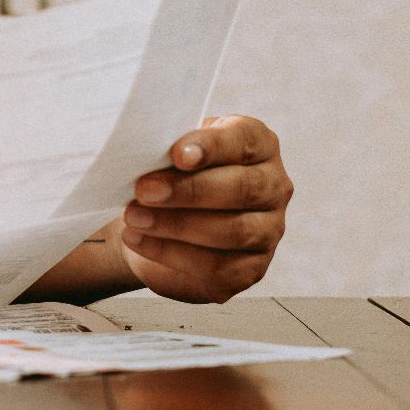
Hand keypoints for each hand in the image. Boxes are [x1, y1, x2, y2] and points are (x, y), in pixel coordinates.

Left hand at [119, 114, 290, 302]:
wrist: (160, 220)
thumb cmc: (173, 175)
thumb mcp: (174, 152)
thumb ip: (173, 148)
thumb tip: (151, 152)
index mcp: (260, 146)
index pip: (245, 140)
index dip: (212, 146)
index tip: (177, 155)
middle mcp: (273, 187)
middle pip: (242, 188)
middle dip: (189, 190)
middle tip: (144, 190)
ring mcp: (267, 231)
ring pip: (232, 230)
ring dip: (176, 224)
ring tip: (135, 217)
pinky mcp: (250, 269)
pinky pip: (216, 266)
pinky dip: (171, 253)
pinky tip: (140, 240)